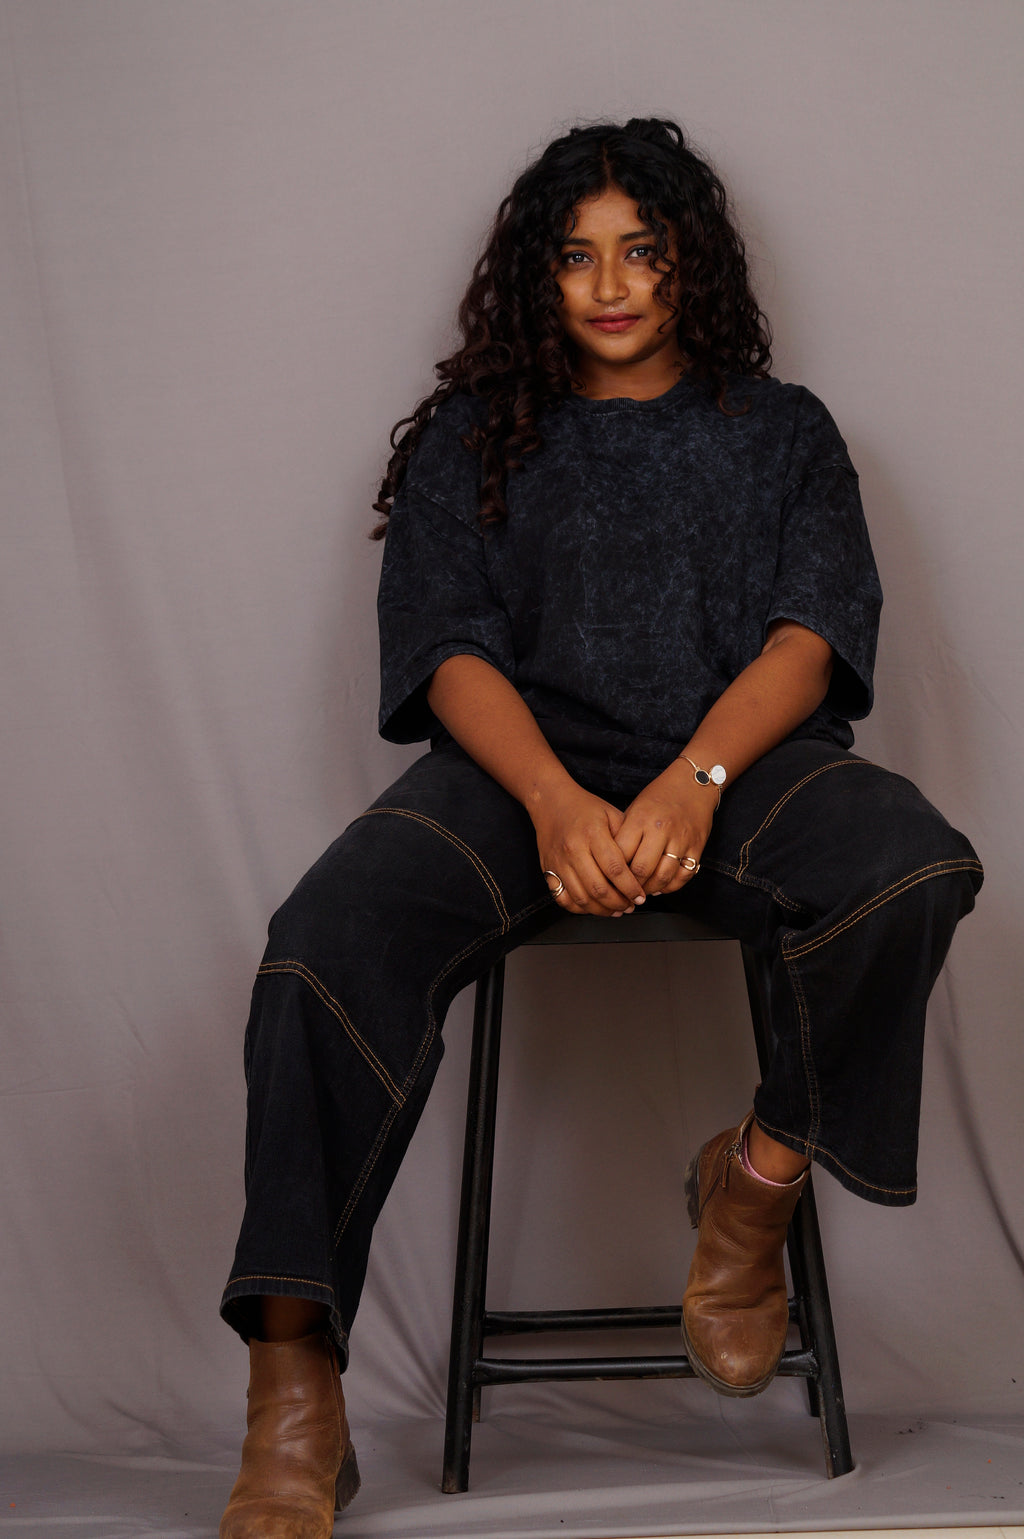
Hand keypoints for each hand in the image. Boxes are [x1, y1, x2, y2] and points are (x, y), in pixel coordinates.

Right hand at [530, 783, 647, 916]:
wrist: (551, 802)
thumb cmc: (585, 808)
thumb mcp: (611, 814)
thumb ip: (626, 839)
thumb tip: (640, 868)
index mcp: (592, 834)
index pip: (615, 869)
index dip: (630, 888)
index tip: (640, 896)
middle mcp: (573, 850)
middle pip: (598, 888)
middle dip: (618, 903)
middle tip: (630, 906)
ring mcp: (558, 862)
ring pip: (581, 898)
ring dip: (601, 910)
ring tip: (616, 910)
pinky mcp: (548, 870)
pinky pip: (563, 898)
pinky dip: (579, 908)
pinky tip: (594, 906)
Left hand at [615, 761, 716, 896]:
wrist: (693, 783)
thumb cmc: (659, 797)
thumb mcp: (635, 808)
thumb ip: (624, 834)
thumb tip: (610, 864)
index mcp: (641, 819)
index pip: (621, 854)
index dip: (612, 872)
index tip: (608, 880)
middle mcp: (661, 830)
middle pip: (641, 870)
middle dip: (631, 886)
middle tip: (624, 892)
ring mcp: (681, 840)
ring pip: (663, 877)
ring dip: (650, 890)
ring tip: (642, 892)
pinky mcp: (697, 847)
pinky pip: (683, 876)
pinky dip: (670, 886)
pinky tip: (661, 886)